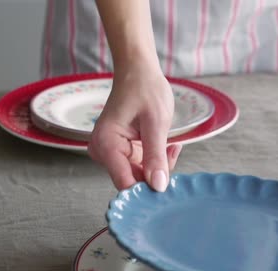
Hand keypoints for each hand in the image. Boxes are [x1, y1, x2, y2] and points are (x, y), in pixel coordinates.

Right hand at [88, 66, 181, 190]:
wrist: (138, 72)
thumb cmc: (145, 89)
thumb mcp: (156, 123)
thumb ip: (156, 156)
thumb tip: (158, 186)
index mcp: (106, 144)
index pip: (124, 183)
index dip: (147, 190)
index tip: (168, 188)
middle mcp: (104, 152)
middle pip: (133, 182)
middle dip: (157, 174)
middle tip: (173, 151)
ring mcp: (112, 154)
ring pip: (139, 176)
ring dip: (159, 166)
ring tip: (171, 143)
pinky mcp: (122, 153)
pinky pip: (141, 167)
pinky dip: (157, 160)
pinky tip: (166, 144)